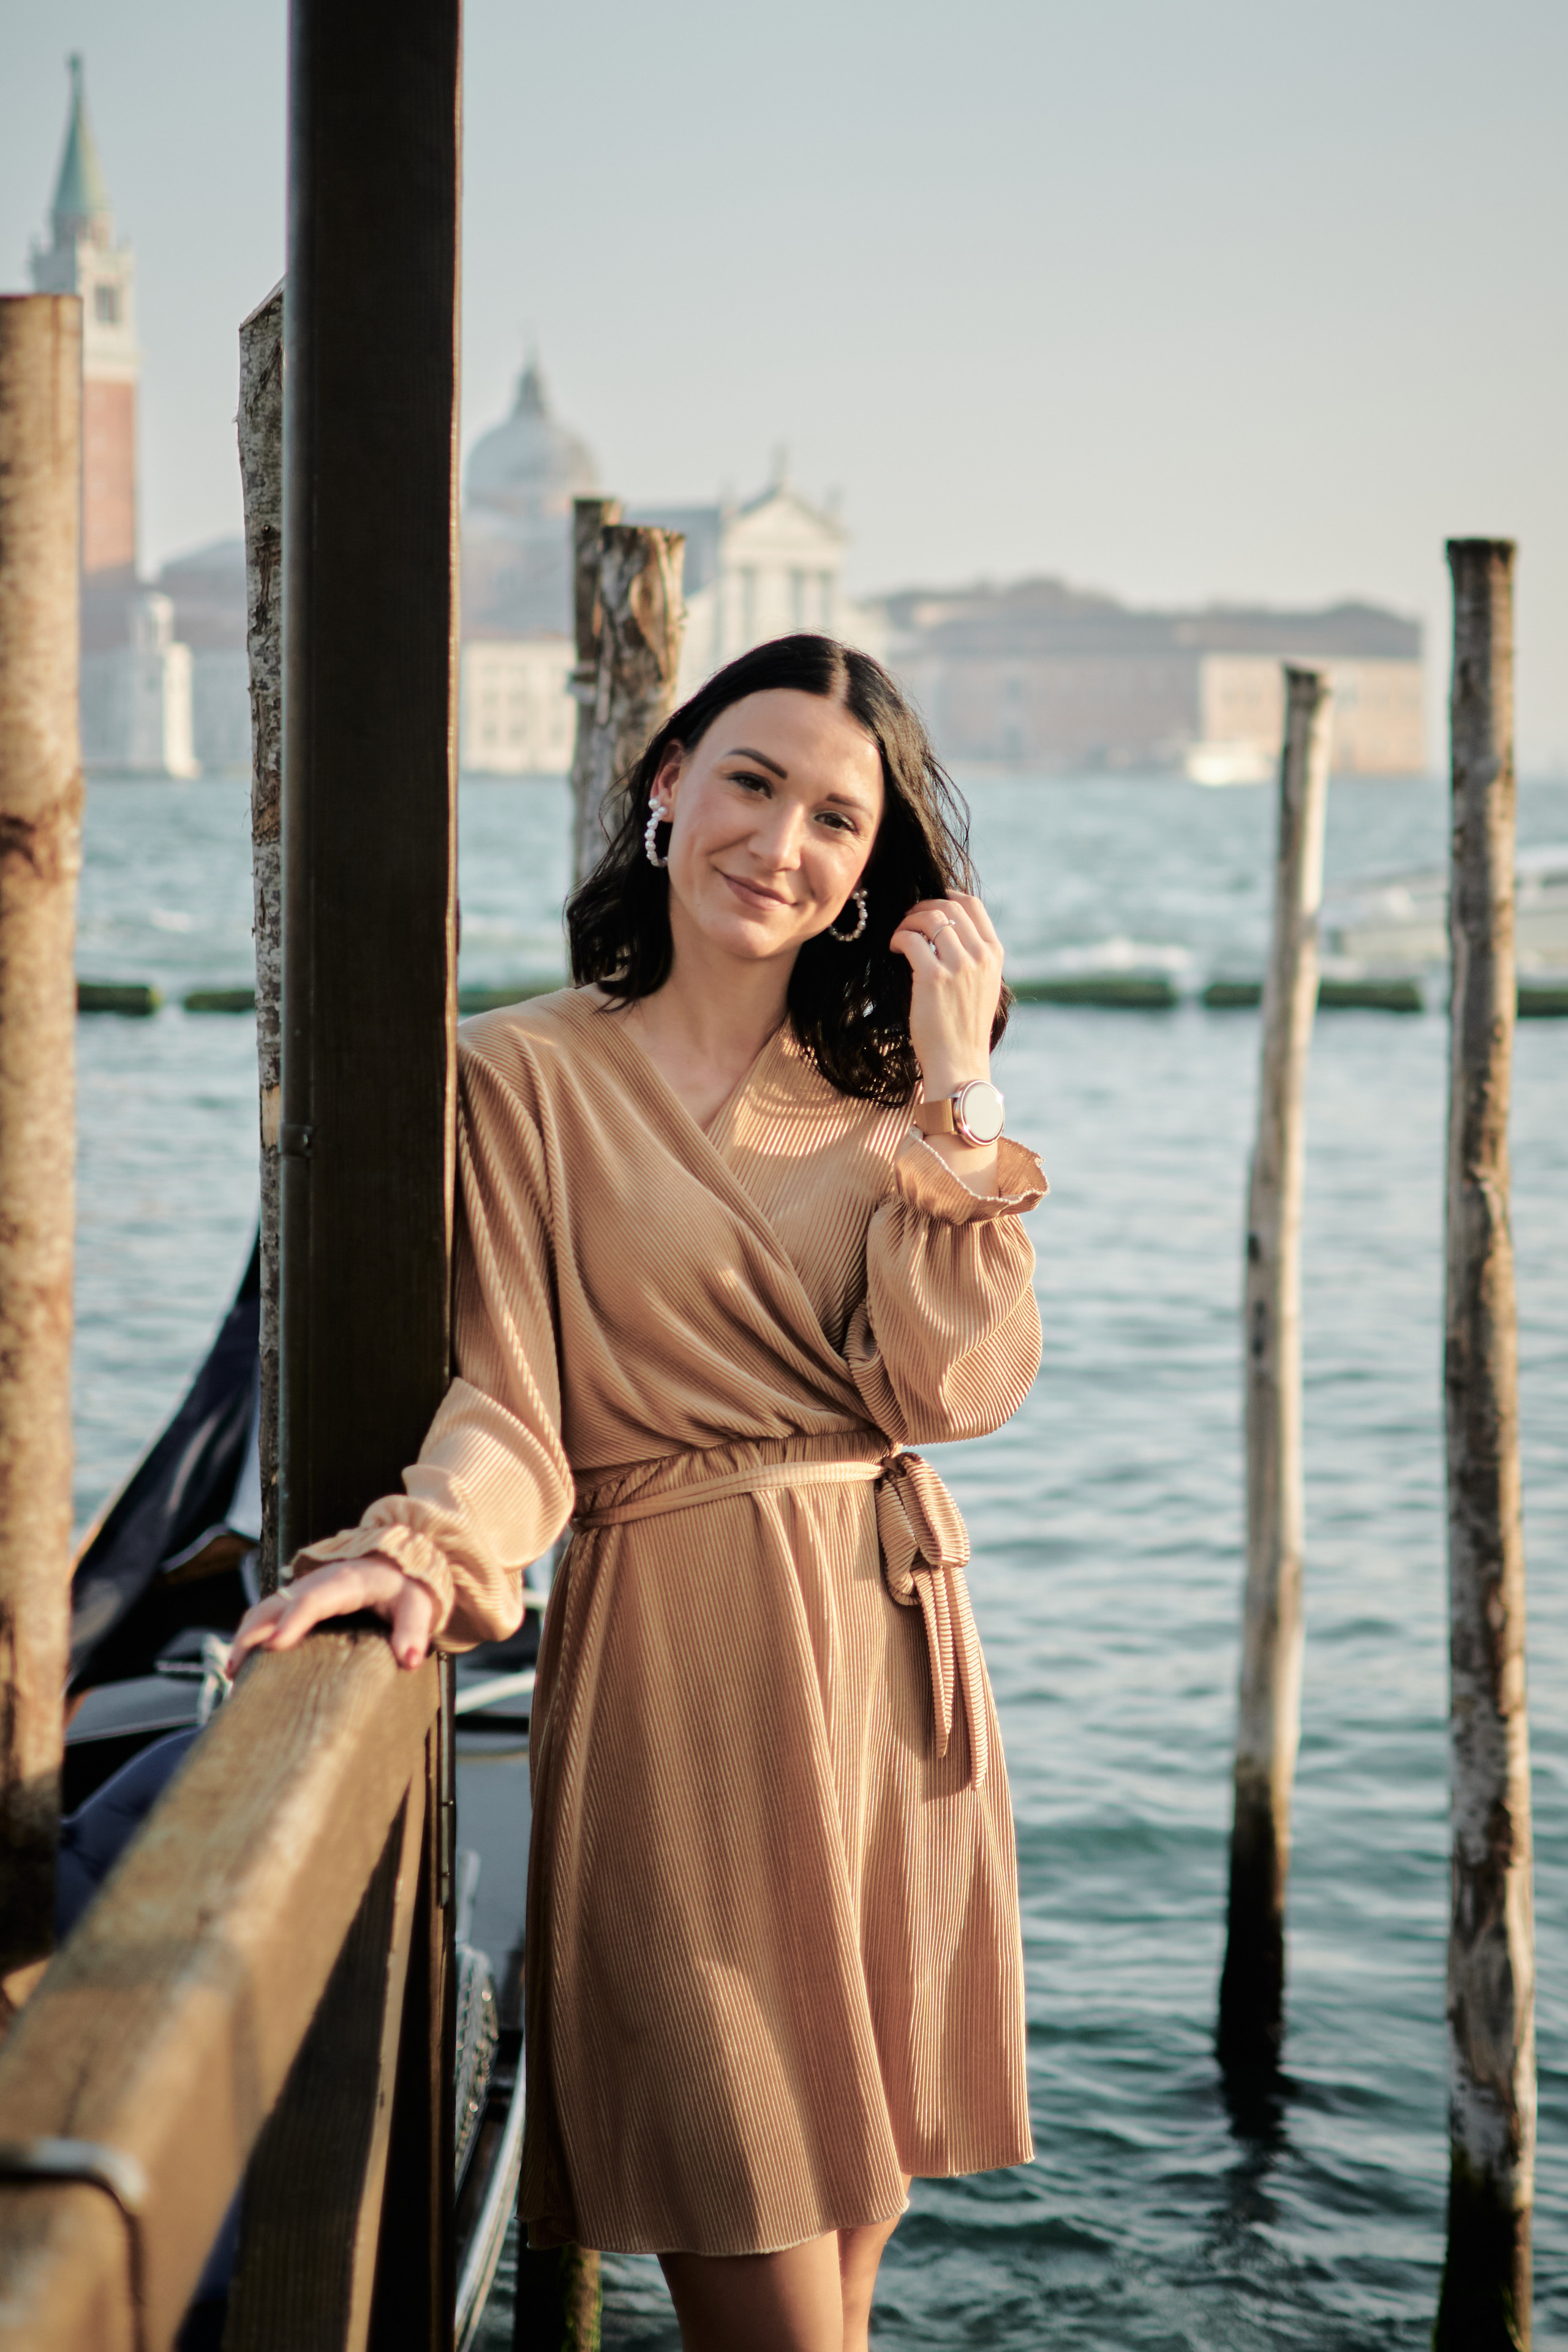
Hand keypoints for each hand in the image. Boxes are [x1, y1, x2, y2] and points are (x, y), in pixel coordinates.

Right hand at [226, 1556, 436, 1677]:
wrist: (397, 1563)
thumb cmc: (406, 1587)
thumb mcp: (418, 1606)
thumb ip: (414, 1632)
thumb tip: (410, 1661)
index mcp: (346, 1582)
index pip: (314, 1599)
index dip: (293, 1620)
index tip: (275, 1645)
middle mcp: (317, 1583)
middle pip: (277, 1603)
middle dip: (253, 1633)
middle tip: (237, 1670)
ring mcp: (304, 1590)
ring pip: (265, 1608)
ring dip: (245, 1636)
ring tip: (233, 1673)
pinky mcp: (298, 1601)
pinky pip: (268, 1614)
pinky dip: (251, 1635)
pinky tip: (243, 1664)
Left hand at [888, 892, 1004, 1099]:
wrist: (959, 1063)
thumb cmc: (965, 1029)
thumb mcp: (983, 988)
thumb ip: (975, 959)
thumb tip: (950, 931)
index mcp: (994, 955)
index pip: (973, 905)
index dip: (947, 896)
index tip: (929, 903)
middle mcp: (980, 956)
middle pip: (949, 906)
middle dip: (922, 907)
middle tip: (907, 921)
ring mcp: (959, 966)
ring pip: (929, 917)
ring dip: (908, 921)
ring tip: (900, 936)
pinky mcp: (934, 977)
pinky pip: (912, 939)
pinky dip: (899, 938)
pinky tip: (894, 949)